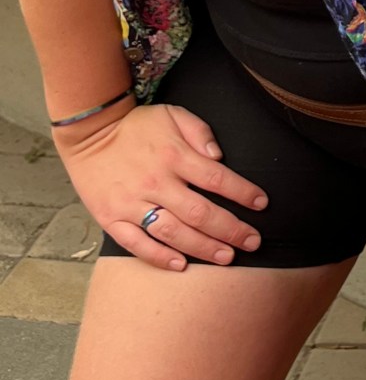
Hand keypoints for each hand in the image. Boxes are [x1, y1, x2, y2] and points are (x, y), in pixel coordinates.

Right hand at [55, 101, 268, 269]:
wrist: (90, 133)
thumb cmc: (137, 126)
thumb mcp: (173, 114)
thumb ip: (200, 132)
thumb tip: (219, 156)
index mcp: (174, 156)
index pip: (217, 179)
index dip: (243, 193)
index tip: (261, 204)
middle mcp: (156, 182)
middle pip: (200, 213)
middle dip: (231, 230)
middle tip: (253, 242)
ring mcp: (133, 203)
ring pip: (173, 233)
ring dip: (202, 248)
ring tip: (227, 258)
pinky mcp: (112, 218)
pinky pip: (137, 244)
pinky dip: (159, 257)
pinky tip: (181, 265)